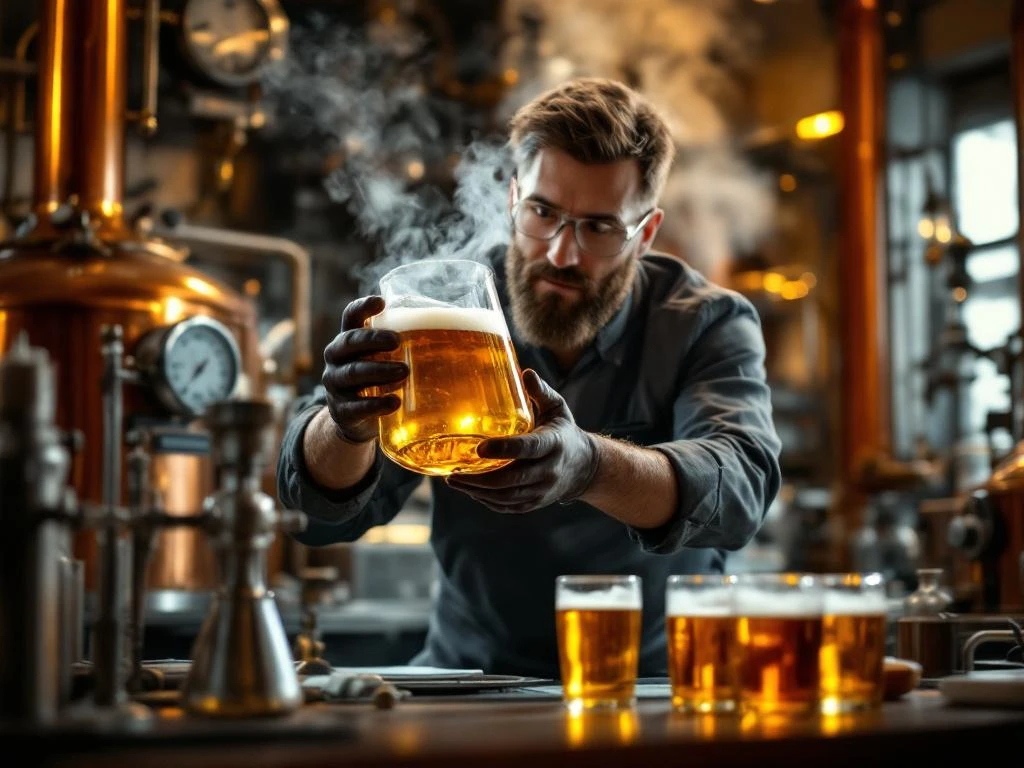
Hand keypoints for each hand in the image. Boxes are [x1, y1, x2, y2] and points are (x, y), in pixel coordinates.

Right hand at [321, 296, 407, 443]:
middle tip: (397, 340)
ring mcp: (335, 385)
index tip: (381, 302)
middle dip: (372, 340)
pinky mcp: (341, 411)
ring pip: (352, 373)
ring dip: (378, 371)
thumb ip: (410, 343)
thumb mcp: (387, 359)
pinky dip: (375, 405)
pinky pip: (355, 407)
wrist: (356, 419)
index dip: (362, 307)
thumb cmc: (379, 378)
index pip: (350, 316)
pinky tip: (395, 402)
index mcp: (349, 339)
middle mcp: (337, 358)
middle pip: (349, 342)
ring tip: (404, 371)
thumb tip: (467, 327)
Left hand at [445, 369, 598, 512]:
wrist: (585, 467)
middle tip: (454, 472)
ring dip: (478, 492)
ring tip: (455, 481)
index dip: (504, 449)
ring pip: (507, 496)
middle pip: (512, 479)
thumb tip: (525, 373)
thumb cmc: (564, 432)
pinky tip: (471, 491)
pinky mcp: (536, 503)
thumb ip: (540, 392)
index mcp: (554, 444)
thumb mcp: (557, 408)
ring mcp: (543, 490)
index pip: (528, 448)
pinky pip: (509, 506)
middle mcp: (549, 470)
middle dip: (480, 478)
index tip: (479, 448)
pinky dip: (487, 501)